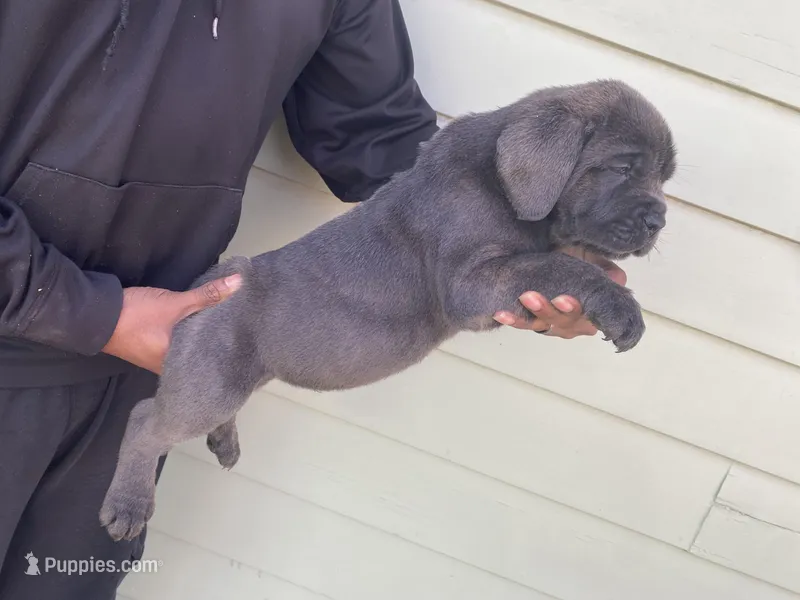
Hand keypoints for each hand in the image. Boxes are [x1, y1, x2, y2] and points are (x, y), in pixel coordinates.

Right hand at [102, 275, 241, 373]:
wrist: (94, 315)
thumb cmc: (135, 316)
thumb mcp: (176, 303)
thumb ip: (208, 295)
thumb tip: (239, 282)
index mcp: (178, 366)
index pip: (213, 360)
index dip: (230, 348)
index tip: (249, 335)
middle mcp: (169, 369)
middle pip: (202, 355)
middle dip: (218, 340)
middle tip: (242, 326)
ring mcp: (158, 360)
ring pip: (189, 348)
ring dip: (202, 336)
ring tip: (228, 323)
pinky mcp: (151, 350)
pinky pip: (177, 344)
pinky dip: (189, 334)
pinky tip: (200, 323)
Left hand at [492, 248, 626, 339]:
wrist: (549, 265)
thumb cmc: (574, 264)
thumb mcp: (590, 261)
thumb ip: (604, 269)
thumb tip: (617, 278)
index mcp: (592, 312)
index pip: (593, 318)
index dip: (581, 311)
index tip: (568, 300)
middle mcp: (573, 323)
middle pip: (567, 322)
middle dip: (557, 311)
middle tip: (556, 298)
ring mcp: (551, 324)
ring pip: (544, 323)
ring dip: (536, 312)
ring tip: (527, 296)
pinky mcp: (531, 322)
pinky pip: (523, 323)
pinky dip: (513, 319)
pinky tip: (500, 313)